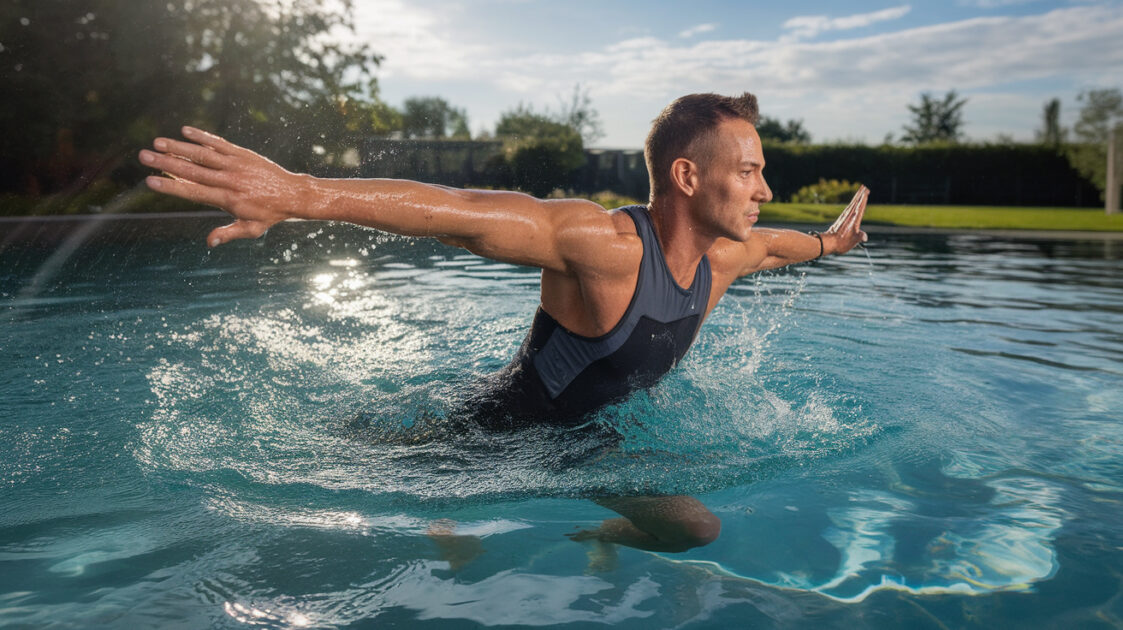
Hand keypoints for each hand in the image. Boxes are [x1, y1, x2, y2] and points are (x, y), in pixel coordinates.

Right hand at [139, 126, 306, 246]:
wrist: (293, 194)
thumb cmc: (269, 214)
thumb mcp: (251, 229)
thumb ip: (229, 233)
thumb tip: (209, 242)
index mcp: (228, 199)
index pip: (194, 192)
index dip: (171, 187)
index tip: (150, 181)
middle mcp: (230, 180)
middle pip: (193, 170)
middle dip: (166, 163)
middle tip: (143, 157)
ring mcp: (236, 164)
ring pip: (203, 154)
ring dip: (179, 147)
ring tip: (157, 143)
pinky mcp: (242, 154)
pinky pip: (219, 144)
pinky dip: (202, 137)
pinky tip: (184, 131)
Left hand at [823, 186, 868, 254]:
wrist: (828, 243)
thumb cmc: (841, 243)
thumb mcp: (853, 241)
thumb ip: (860, 237)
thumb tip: (865, 237)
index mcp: (854, 220)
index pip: (860, 207)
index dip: (863, 199)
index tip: (866, 192)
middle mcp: (849, 216)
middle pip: (856, 202)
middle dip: (860, 195)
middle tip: (864, 187)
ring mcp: (844, 217)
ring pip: (852, 204)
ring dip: (856, 197)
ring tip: (860, 191)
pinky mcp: (841, 219)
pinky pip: (848, 208)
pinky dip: (852, 203)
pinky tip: (853, 204)